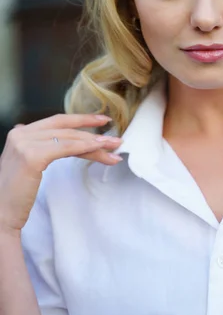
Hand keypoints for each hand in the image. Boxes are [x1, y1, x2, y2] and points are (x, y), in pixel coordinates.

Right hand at [0, 114, 122, 235]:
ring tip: (113, 147)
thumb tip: (63, 142)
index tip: (101, 120)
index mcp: (20, 133)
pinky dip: (85, 148)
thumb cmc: (15, 195)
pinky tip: (99, 149)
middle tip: (115, 138)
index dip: (81, 119)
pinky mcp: (31, 156)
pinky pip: (66, 148)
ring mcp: (24, 143)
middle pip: (65, 129)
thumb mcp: (28, 164)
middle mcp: (20, 133)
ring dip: (95, 143)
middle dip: (92, 132)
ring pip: (69, 138)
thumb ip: (40, 148)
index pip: (57, 122)